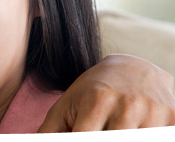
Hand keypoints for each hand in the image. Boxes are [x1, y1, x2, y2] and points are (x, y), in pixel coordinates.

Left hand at [37, 54, 174, 133]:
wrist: (135, 69)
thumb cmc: (92, 92)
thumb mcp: (66, 106)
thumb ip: (48, 132)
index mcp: (97, 100)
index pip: (83, 141)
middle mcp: (128, 106)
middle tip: (100, 135)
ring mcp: (155, 114)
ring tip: (114, 132)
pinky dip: (146, 141)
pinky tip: (136, 133)